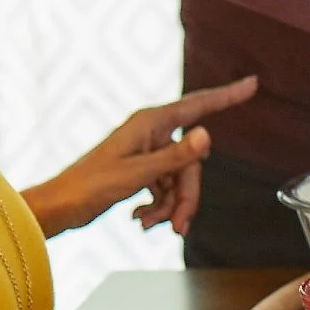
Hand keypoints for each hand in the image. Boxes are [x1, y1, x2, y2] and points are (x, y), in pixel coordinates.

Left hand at [23, 77, 258, 237]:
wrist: (57, 208)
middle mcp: (150, 133)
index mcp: (150, 124)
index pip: (198, 105)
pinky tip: (142, 220)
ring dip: (170, 205)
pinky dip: (159, 206)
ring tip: (151, 225)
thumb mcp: (137, 174)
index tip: (252, 84)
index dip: (227, 96)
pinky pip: (164, 186)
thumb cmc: (88, 187)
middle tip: (179, 225)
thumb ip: (175, 157)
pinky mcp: (139, 170)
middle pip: (191, 162)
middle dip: (186, 196)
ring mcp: (145, 152)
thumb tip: (207, 135)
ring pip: (179, 179)